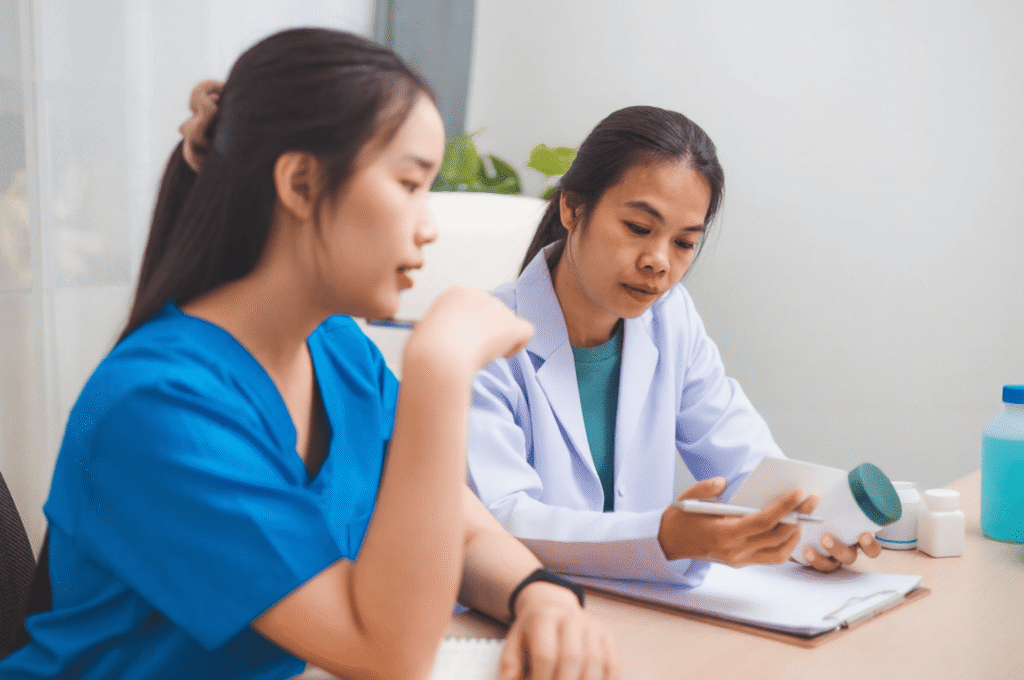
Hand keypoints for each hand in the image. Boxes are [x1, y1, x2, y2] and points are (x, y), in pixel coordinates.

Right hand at [406, 286, 533, 376]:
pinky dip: (517, 345)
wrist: (437, 357)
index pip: (475, 306)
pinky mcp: (511, 324)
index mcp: (456, 293)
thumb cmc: (426, 351)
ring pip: (508, 324)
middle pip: (493, 313)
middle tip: (472, 351)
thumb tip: (455, 337)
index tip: (462, 341)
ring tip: (480, 355)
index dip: (471, 326)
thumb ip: (447, 327)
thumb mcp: (429, 329)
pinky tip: (502, 355)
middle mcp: (479, 295)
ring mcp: (497, 308)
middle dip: (487, 331)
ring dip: (499, 340)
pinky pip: (526, 332)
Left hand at [500, 582, 620, 679]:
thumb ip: (512, 668)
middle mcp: (570, 618)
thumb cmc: (531, 634)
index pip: (546, 654)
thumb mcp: (514, 644)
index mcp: (543, 617)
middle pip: (572, 658)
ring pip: (595, 662)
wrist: (553, 607)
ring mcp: (592, 626)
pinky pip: (613, 664)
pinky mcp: (607, 636)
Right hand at [658, 477, 812, 566]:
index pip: (762, 521)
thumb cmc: (680, 518)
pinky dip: (786, 545)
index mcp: (723, 532)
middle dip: (798, 516)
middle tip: (812, 500)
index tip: (798, 492)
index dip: (783, 507)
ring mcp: (739, 559)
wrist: (667, 543)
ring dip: (795, 533)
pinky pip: (772, 558)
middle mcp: (734, 550)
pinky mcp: (741, 563)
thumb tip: (725, 482)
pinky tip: (790, 530)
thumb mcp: (689, 497)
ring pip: (779, 551)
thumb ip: (707, 488)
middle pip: (776, 536)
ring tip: (803, 515)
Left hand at [798, 492, 882, 571]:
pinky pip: (811, 565)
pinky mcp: (816, 562)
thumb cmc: (832, 516)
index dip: (870, 546)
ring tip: (808, 550)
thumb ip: (832, 505)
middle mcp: (846, 553)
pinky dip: (806, 560)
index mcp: (857, 540)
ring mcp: (832, 560)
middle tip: (825, 538)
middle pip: (848, 558)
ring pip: (829, 565)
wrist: (815, 525)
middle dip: (838, 549)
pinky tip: (800, 553)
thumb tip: (815, 497)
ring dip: (818, 558)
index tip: (864, 535)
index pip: (872, 550)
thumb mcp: (835, 509)